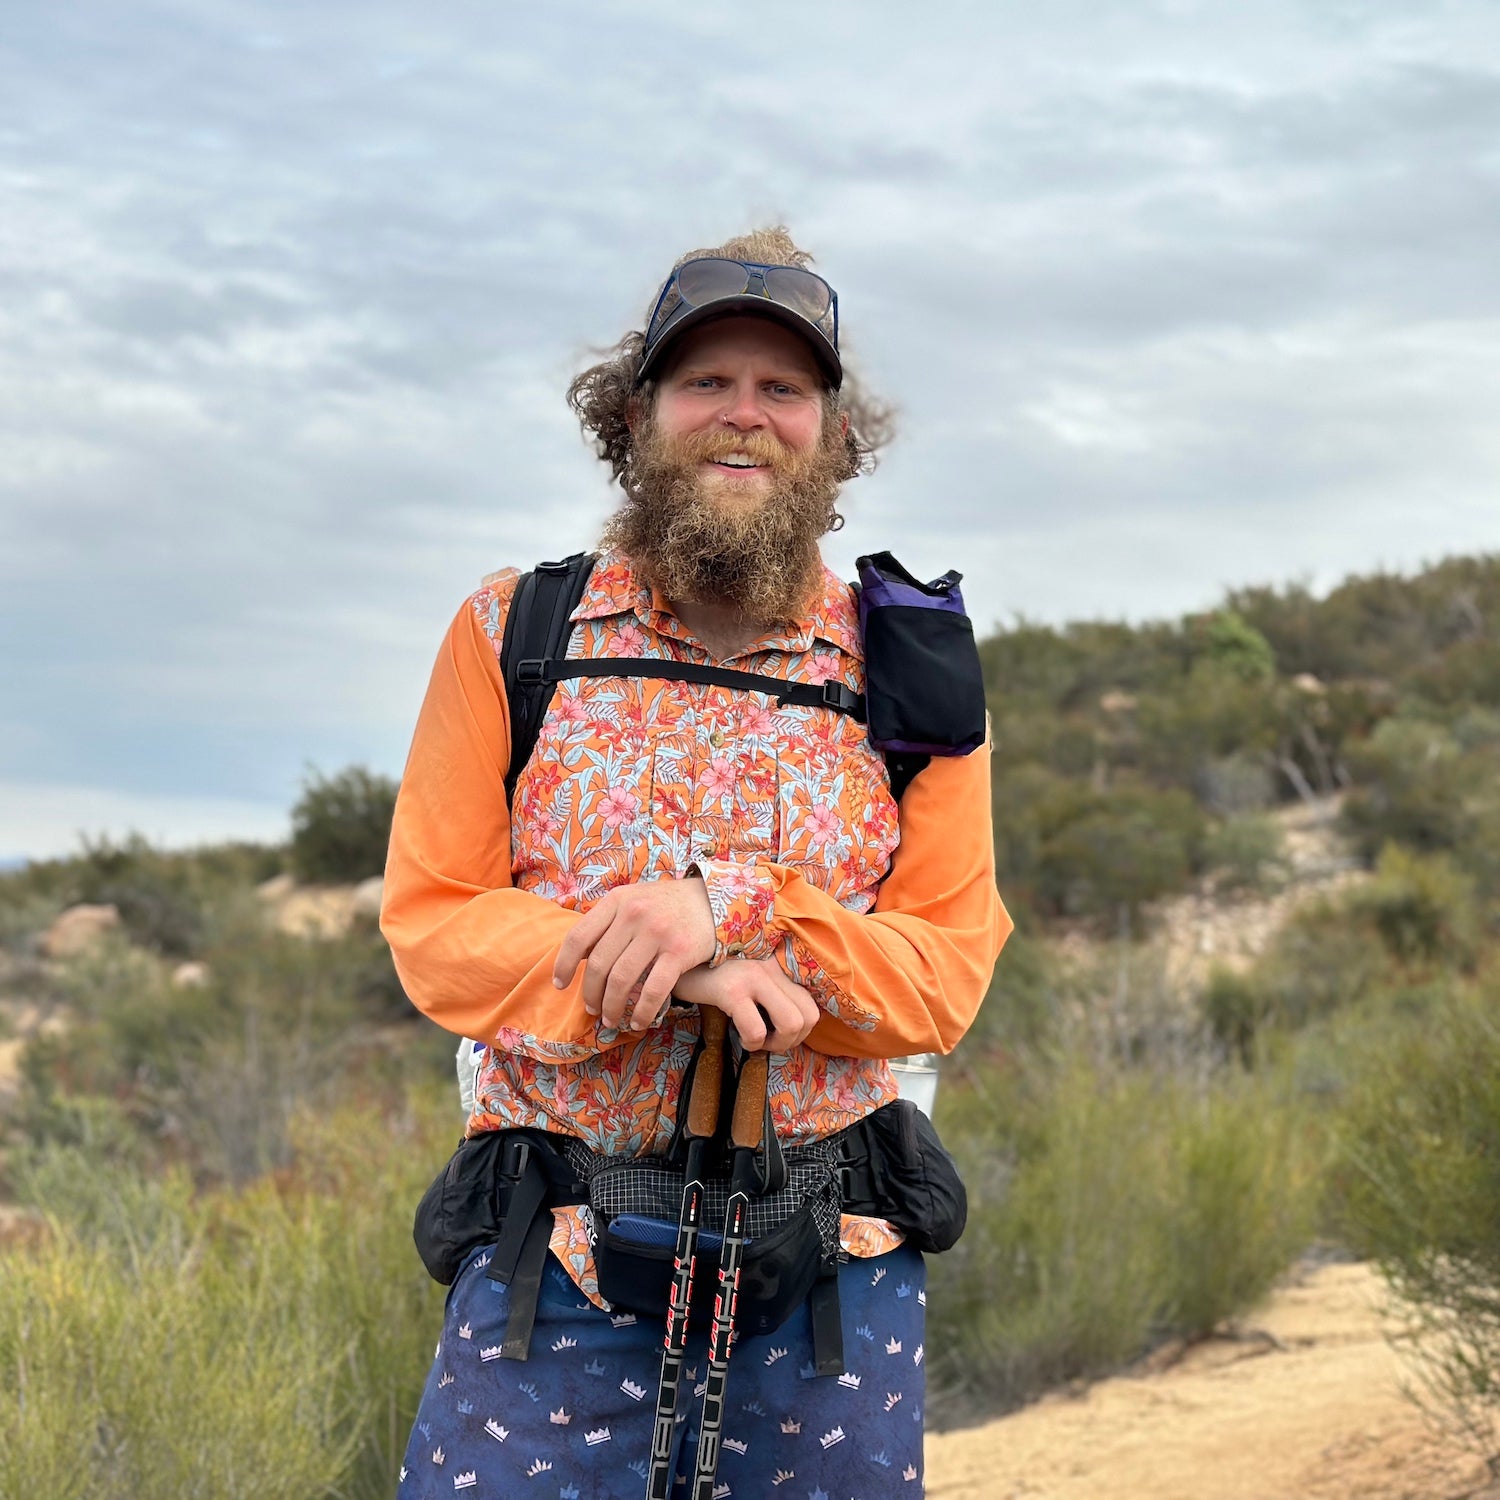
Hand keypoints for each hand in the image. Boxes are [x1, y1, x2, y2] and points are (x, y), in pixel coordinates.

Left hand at [552, 876, 716, 1031]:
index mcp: (617, 901)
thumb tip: (581, 956)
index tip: (561, 984)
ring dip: (612, 1007)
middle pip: (599, 964)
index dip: (565, 964)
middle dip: (591, 994)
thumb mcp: (633, 900)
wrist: (713, 899)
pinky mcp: (679, 951)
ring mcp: (657, 932)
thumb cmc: (667, 905)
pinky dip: (642, 1012)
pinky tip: (639, 1022)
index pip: (579, 936)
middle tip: (593, 1010)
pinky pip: (653, 990)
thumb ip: (609, 922)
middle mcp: (633, 914)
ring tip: (611, 1020)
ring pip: (622, 980)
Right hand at [672, 959, 819, 1052]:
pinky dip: (751, 1044)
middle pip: (809, 1016)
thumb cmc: (712, 975)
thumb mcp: (747, 976)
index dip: (801, 1030)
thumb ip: (770, 990)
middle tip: (768, 1042)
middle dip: (792, 1041)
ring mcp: (753, 977)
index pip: (812, 1003)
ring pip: (792, 1024)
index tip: (777, 1034)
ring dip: (775, 1044)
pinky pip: (756, 1030)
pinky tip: (738, 1037)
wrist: (673, 961)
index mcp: (778, 964)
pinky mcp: (732, 990)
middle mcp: (771, 967)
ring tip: (755, 1041)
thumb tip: (793, 1027)